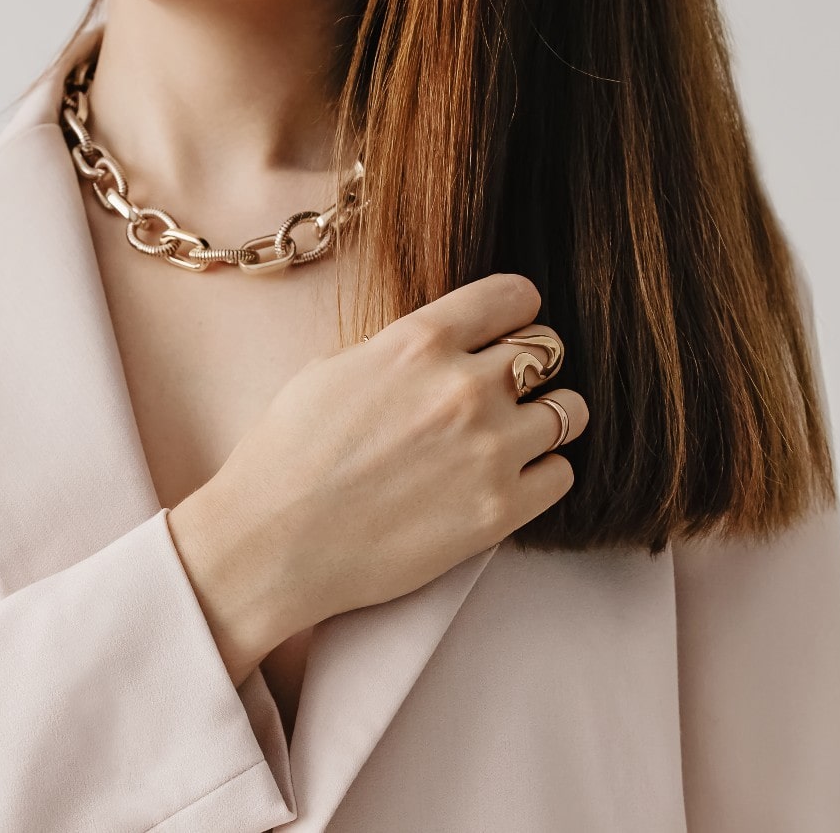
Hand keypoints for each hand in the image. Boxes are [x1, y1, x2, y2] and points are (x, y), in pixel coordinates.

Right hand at [170, 273, 589, 683]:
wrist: (270, 544)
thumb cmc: (286, 457)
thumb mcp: (335, 370)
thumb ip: (401, 351)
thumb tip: (441, 347)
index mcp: (420, 341)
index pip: (515, 295)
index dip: (514, 312)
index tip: (505, 332)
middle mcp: (464, 387)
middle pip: (547, 351)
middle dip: (529, 369)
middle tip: (502, 395)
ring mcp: (489, 449)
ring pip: (569, 411)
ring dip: (545, 421)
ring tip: (510, 441)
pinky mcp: (499, 510)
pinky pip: (562, 474)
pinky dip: (542, 475)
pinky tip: (507, 482)